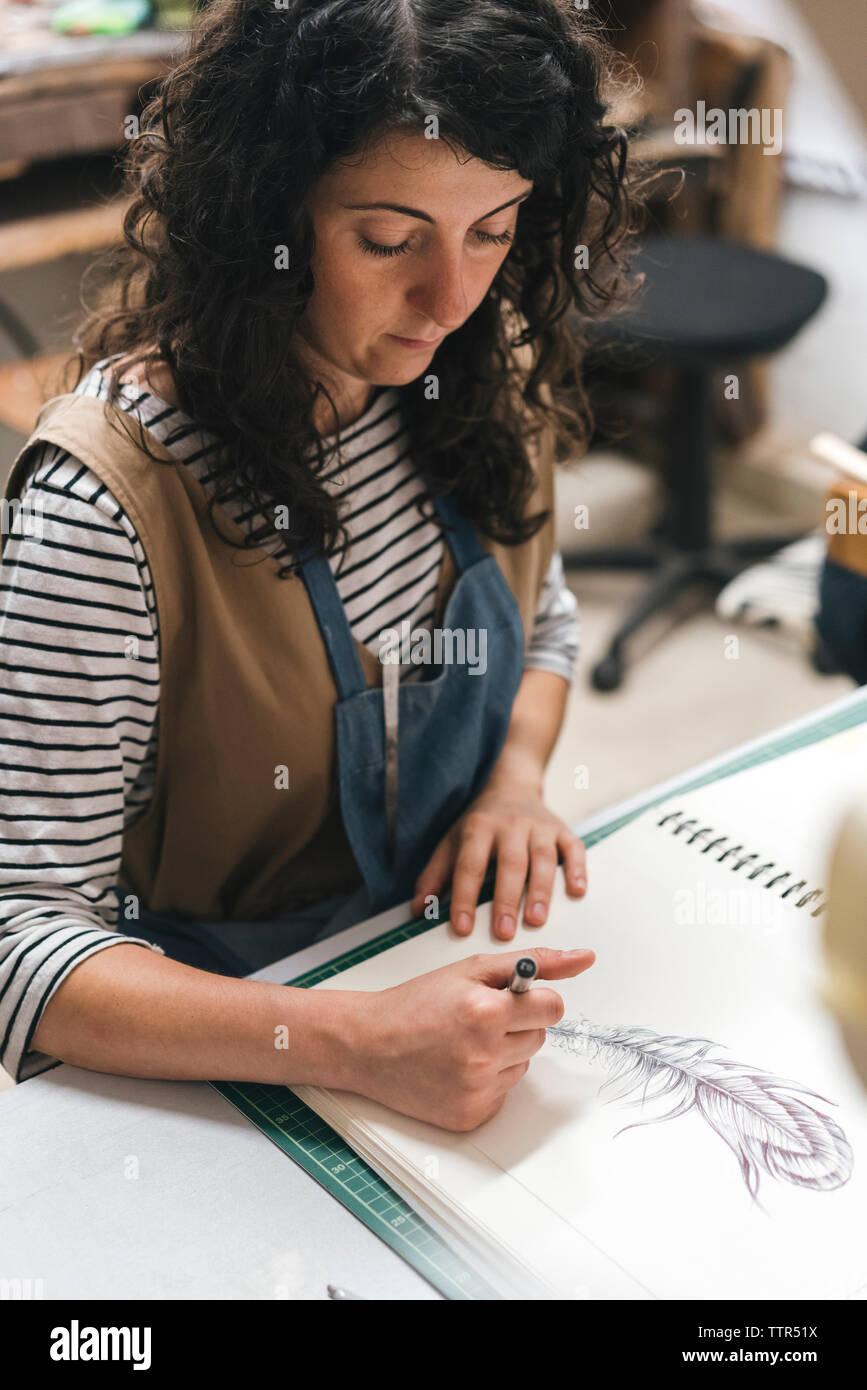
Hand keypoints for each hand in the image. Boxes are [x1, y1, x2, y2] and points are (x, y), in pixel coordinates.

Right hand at [340, 946, 594, 1130]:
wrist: (367, 1045)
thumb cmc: (415, 1003)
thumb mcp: (470, 970)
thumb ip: (533, 961)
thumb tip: (584, 958)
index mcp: (484, 1012)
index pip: (552, 1008)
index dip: (533, 1000)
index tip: (509, 999)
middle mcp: (483, 1055)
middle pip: (540, 1038)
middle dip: (516, 1026)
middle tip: (475, 1020)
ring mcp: (476, 1090)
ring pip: (522, 1066)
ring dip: (502, 1053)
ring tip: (461, 1043)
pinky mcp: (470, 1115)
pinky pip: (503, 1093)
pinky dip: (487, 1081)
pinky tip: (455, 1068)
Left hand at [410, 777, 586, 938]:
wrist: (511, 784)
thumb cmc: (480, 823)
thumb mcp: (451, 842)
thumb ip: (434, 876)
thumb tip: (417, 910)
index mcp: (478, 828)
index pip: (470, 865)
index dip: (464, 897)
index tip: (462, 928)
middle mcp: (510, 825)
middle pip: (510, 863)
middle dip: (506, 899)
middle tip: (504, 932)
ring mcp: (539, 827)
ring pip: (543, 859)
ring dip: (541, 890)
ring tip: (536, 920)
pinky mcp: (562, 830)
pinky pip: (573, 849)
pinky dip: (577, 869)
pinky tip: (577, 891)